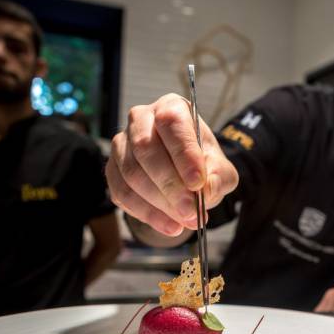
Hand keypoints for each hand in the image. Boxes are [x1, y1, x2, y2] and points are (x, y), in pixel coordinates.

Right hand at [106, 94, 238, 236]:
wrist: (185, 174)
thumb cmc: (202, 164)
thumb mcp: (221, 169)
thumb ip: (220, 177)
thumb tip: (208, 189)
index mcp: (171, 108)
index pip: (171, 123)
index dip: (183, 154)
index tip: (198, 183)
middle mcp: (141, 119)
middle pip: (146, 148)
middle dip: (170, 185)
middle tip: (191, 210)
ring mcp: (121, 143)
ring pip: (132, 173)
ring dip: (159, 203)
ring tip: (185, 221)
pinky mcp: (112, 169)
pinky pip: (121, 193)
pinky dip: (146, 214)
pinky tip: (169, 226)